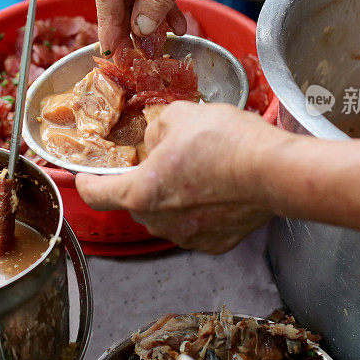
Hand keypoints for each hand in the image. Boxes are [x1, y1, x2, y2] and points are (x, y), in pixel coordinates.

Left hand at [76, 101, 277, 252]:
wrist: (275, 170)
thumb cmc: (226, 143)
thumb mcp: (178, 116)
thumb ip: (155, 130)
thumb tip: (155, 141)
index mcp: (142, 192)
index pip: (97, 195)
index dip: (86, 183)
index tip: (84, 177)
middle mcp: (160, 222)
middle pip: (137, 202)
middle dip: (145, 181)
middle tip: (165, 158)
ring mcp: (190, 237)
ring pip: (168, 215)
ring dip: (173, 196)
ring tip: (199, 170)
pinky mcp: (217, 243)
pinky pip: (196, 225)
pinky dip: (200, 210)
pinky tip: (217, 189)